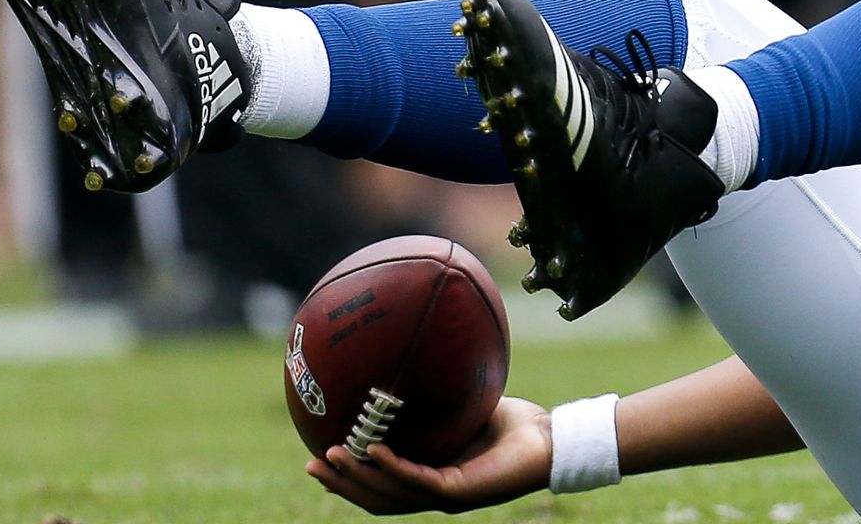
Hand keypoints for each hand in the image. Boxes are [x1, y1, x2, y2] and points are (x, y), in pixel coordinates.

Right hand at [307, 396, 552, 514]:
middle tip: (310, 466)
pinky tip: (370, 451)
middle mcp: (434, 491)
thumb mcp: (465, 405)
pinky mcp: (458, 491)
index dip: (352, 479)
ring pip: (388, 493)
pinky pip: (416, 480)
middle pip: (375, 497)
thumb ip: (439, 396)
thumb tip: (413, 362)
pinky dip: (390, 466)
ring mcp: (445, 495)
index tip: (322, 463)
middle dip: (341, 484)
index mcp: (432, 477)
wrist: (550, 440)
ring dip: (355, 477)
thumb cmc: (514, 423)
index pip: (383, 485)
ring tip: (327, 458)